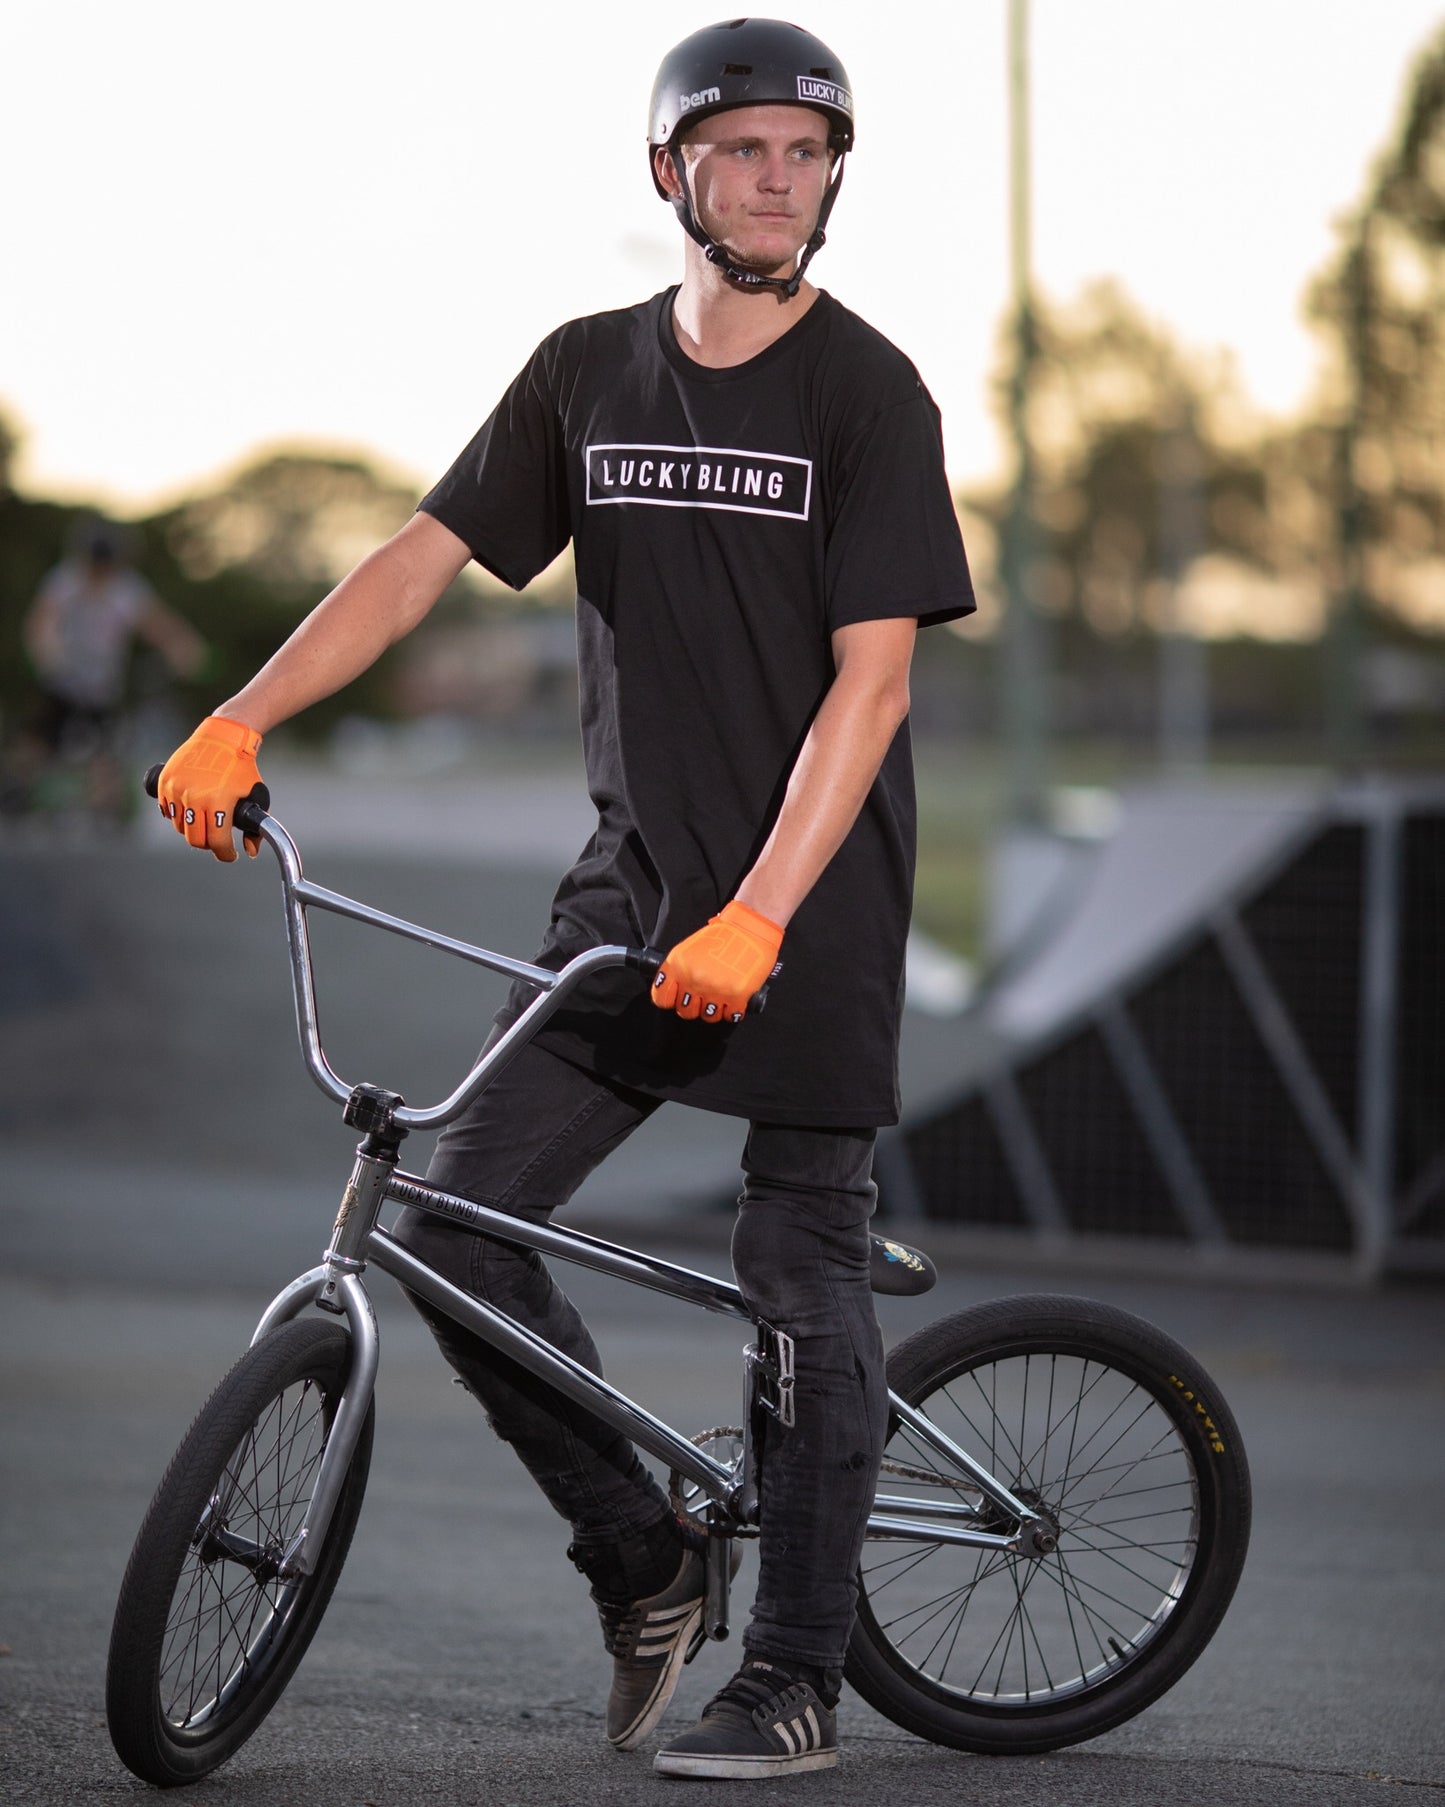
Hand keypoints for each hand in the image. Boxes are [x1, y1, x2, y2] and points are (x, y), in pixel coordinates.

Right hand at [156, 715, 264, 860]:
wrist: (222, 737)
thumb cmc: (242, 767)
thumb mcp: (256, 795)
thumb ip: (255, 826)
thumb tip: (251, 851)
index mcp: (217, 802)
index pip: (217, 842)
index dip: (225, 854)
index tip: (230, 855)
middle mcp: (194, 797)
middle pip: (196, 840)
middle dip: (209, 845)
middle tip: (217, 840)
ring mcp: (176, 789)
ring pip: (180, 827)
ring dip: (193, 830)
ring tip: (204, 823)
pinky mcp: (164, 782)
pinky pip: (167, 811)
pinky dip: (178, 816)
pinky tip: (189, 812)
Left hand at [651, 900, 782, 1024]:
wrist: (751, 928)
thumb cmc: (723, 934)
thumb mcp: (690, 947)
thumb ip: (680, 968)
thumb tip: (676, 988)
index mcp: (678, 965)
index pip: (661, 997)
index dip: (670, 1000)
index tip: (677, 998)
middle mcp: (694, 979)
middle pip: (685, 1011)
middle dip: (693, 1006)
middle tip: (702, 997)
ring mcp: (715, 989)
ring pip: (708, 1016)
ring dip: (714, 1010)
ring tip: (720, 998)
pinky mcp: (736, 995)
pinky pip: (730, 1016)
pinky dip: (732, 1011)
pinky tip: (734, 1000)